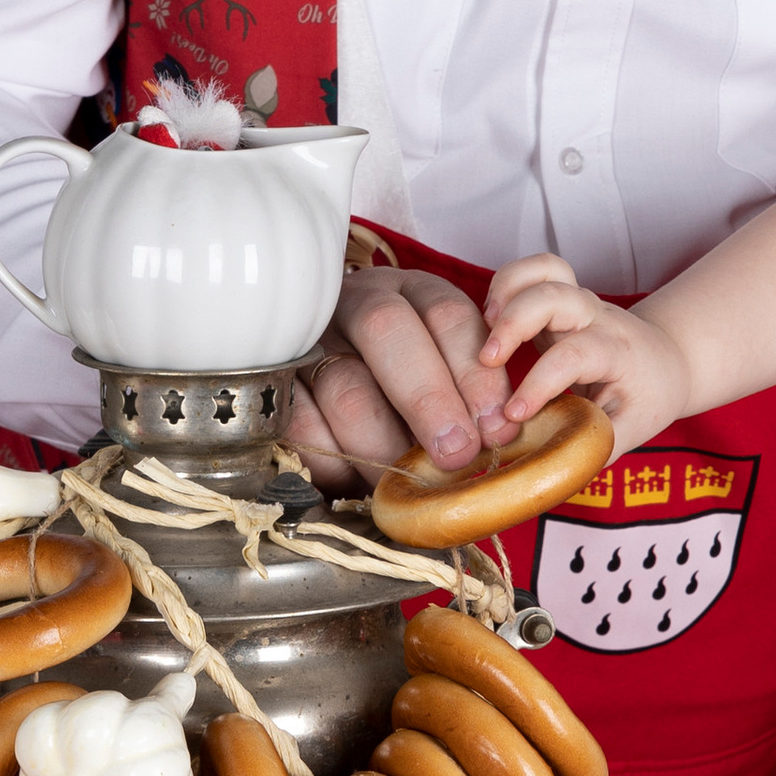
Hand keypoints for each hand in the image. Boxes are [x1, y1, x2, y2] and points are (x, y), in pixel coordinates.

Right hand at [287, 264, 528, 492]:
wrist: (335, 394)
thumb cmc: (407, 390)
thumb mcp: (447, 375)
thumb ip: (473, 399)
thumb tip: (499, 441)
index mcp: (413, 293)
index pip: (448, 315)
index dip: (476, 374)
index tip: (496, 429)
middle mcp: (358, 303)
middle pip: (388, 331)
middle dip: (429, 400)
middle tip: (455, 455)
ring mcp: (310, 341)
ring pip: (345, 386)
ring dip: (383, 444)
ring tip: (408, 483)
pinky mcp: (276, 386)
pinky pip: (302, 423)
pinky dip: (336, 459)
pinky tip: (358, 479)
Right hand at [483, 253, 693, 455]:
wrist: (665, 361)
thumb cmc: (647, 397)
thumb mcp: (631, 429)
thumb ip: (593, 445)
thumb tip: (547, 469)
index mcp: (617, 351)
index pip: (576, 354)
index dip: (541, 382)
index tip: (514, 414)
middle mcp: (597, 317)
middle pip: (556, 293)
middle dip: (515, 321)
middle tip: (486, 360)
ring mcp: (577, 301)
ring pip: (544, 271)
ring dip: (507, 291)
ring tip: (483, 329)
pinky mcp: (559, 295)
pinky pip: (533, 270)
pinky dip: (506, 282)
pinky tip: (490, 318)